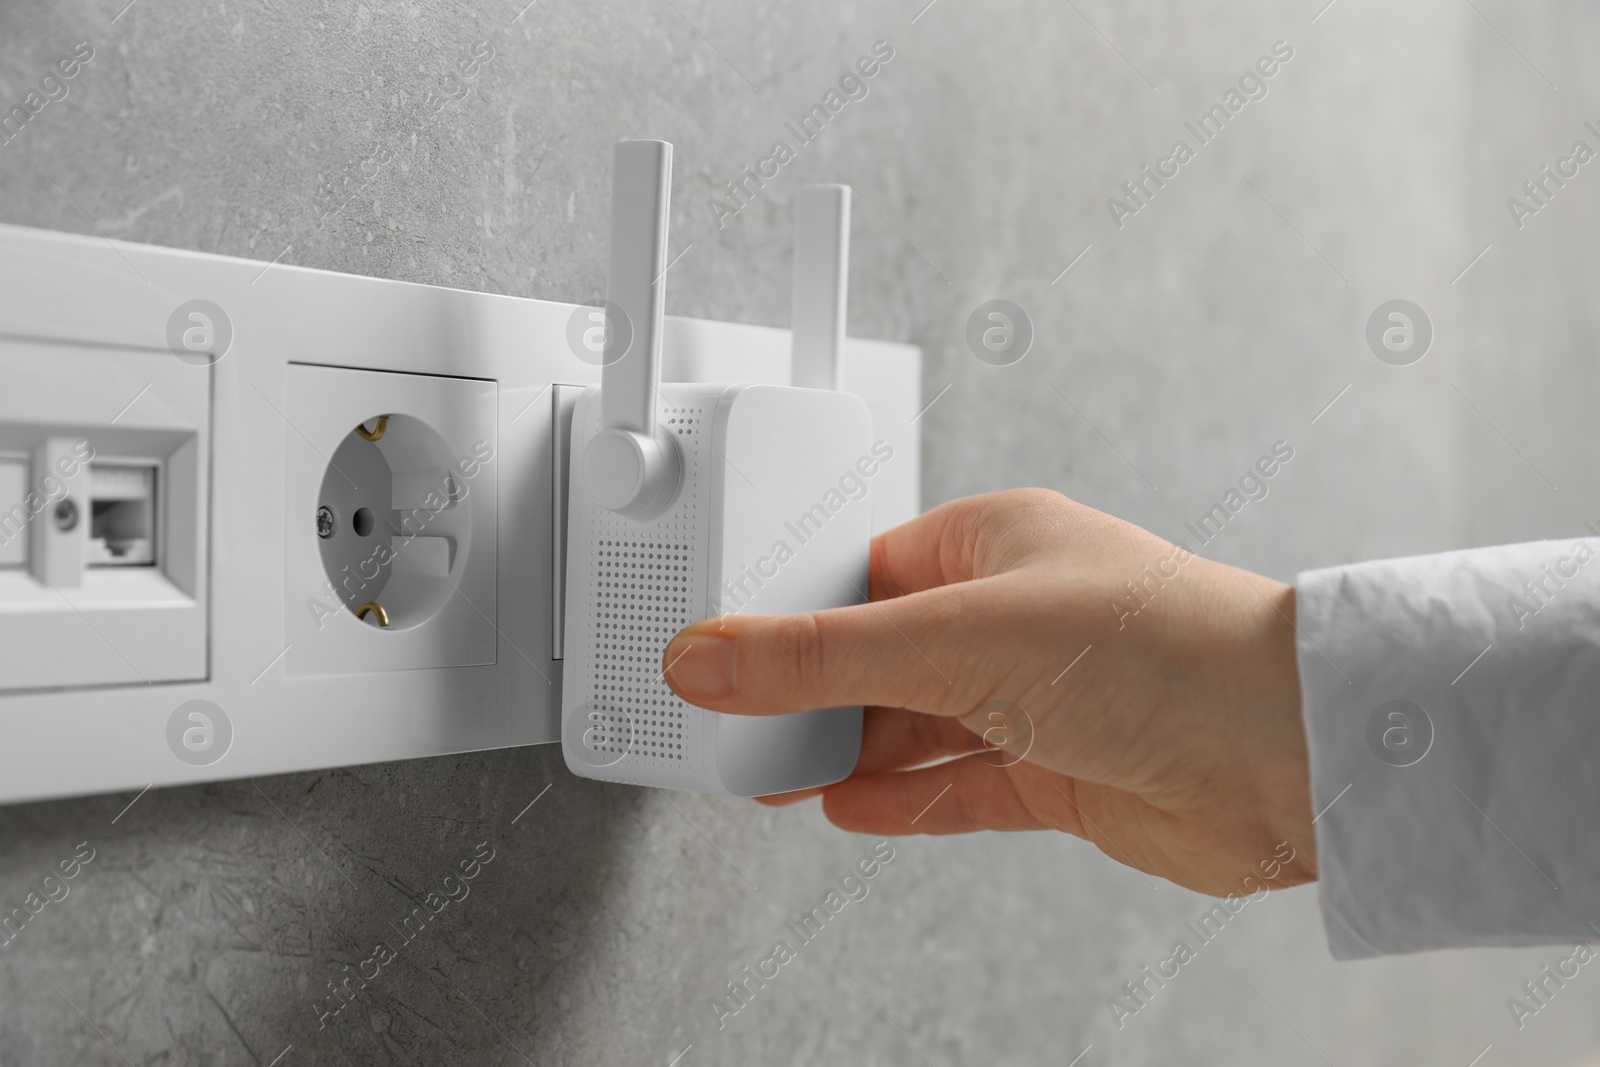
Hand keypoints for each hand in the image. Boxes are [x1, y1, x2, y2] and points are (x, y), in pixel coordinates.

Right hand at [660, 489, 1316, 895]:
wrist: (1292, 754)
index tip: (724, 654)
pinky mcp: (1065, 774)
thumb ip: (820, 657)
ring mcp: (1042, 697)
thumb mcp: (958, 639)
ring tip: (774, 777)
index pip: (863, 575)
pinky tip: (850, 808)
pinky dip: (903, 800)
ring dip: (847, 754)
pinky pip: (960, 787)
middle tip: (737, 729)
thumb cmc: (1165, 648)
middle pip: (883, 657)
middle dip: (812, 698)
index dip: (791, 617)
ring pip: (917, 725)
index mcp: (994, 543)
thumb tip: (705, 657)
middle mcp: (1018, 615)